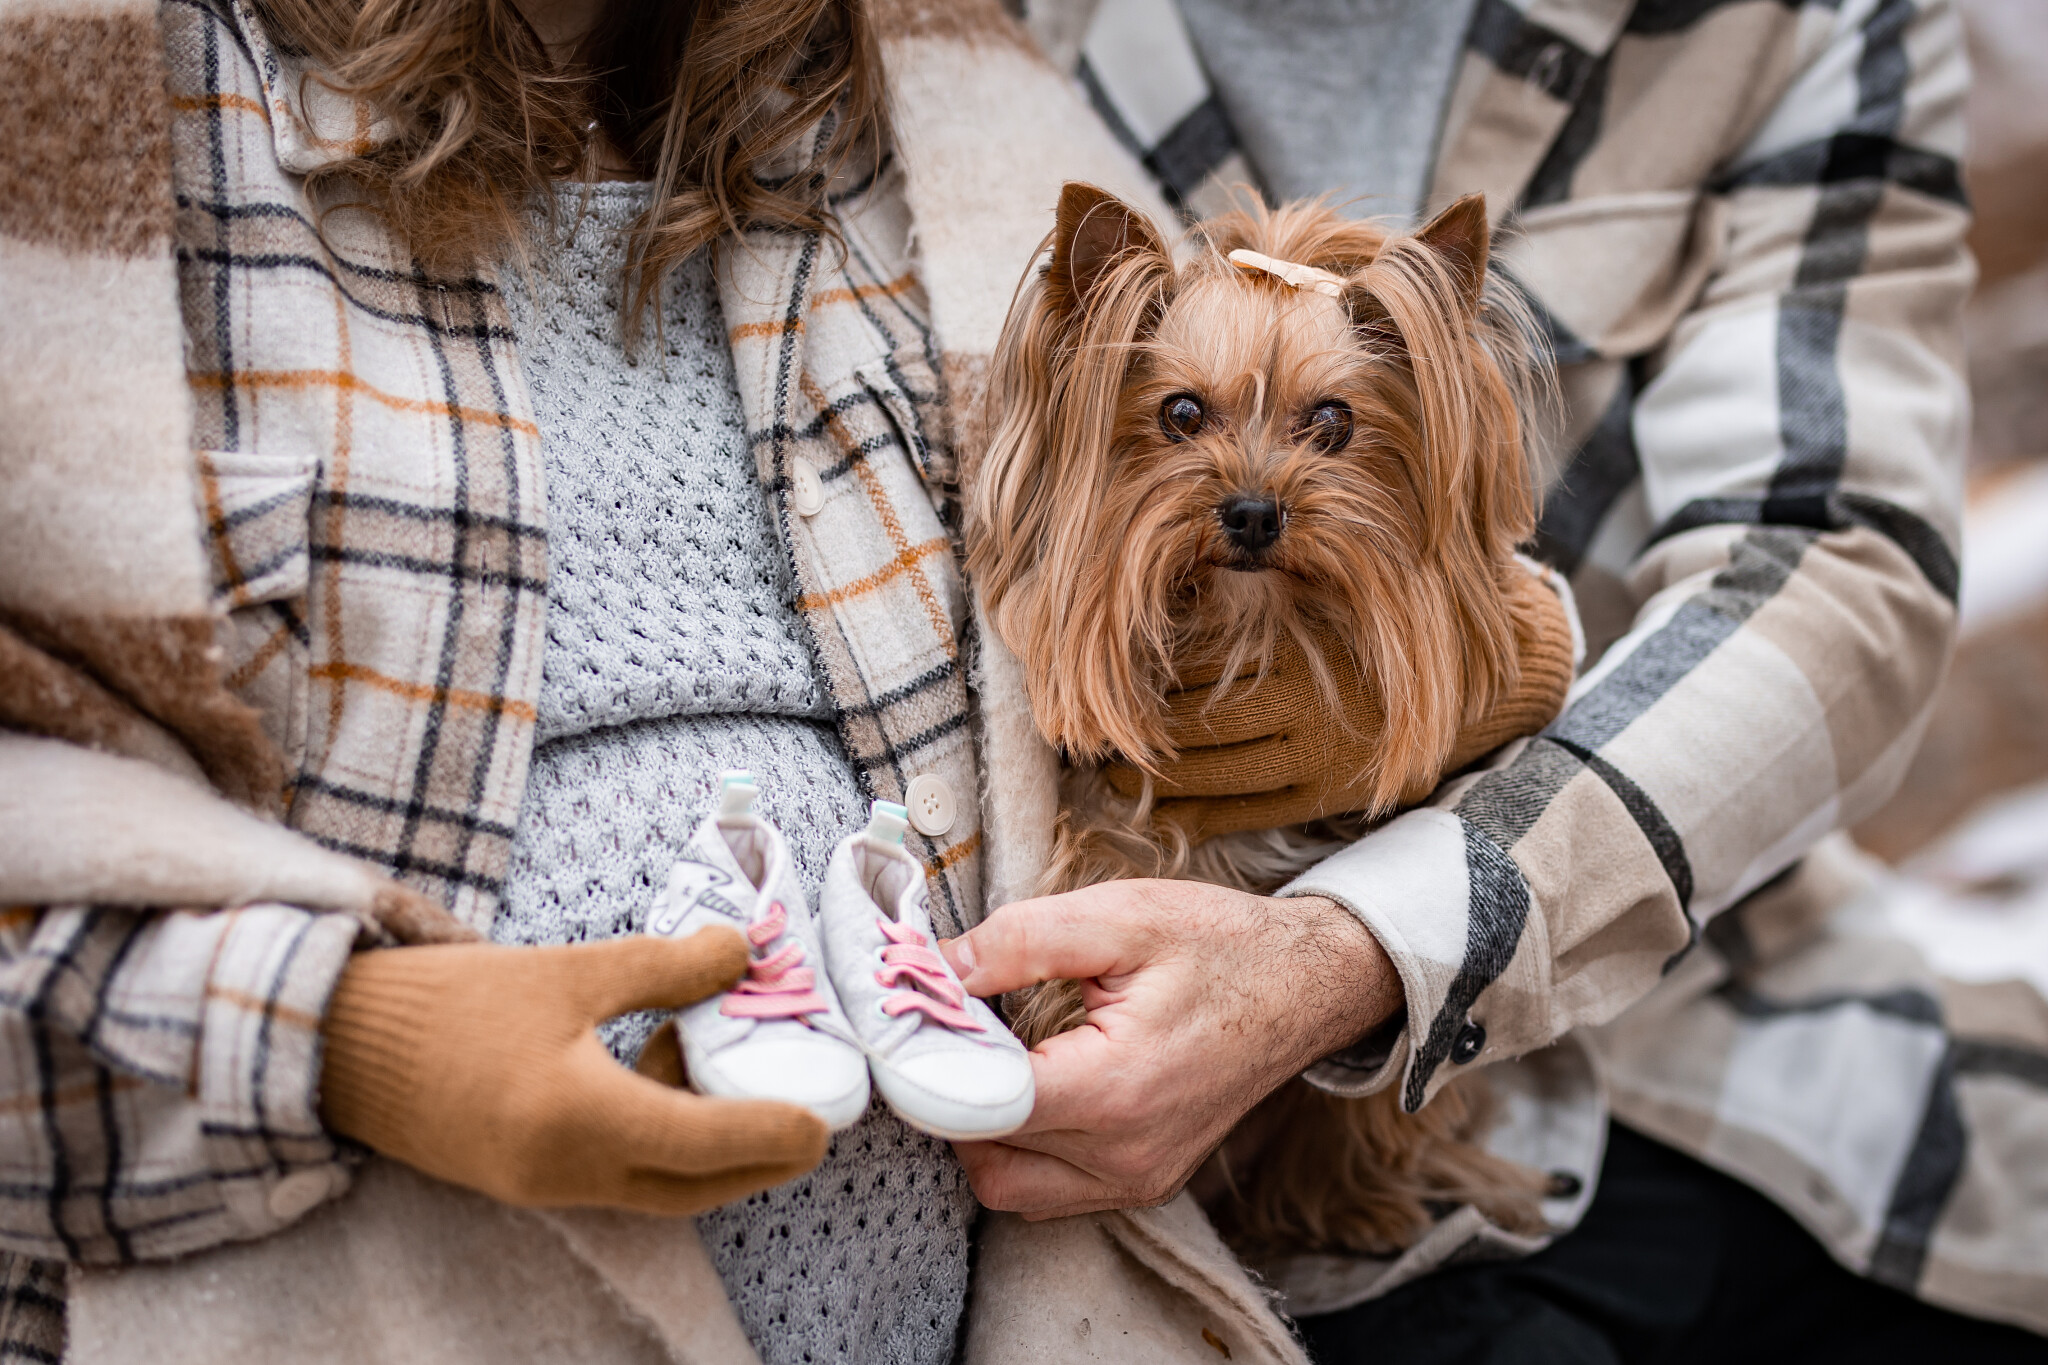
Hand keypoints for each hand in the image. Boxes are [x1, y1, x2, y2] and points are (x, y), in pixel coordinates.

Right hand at [319, 929, 828, 1215]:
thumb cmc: (447, 1002)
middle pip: (693, 1186)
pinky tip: (659, 1068)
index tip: (822, 1121)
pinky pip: (618, 1176)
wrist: (334, 1044)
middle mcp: (567, 1172)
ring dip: (707, 1145)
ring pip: (658, 1186)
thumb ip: (663, 968)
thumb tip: (745, 949)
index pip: (703, 1144)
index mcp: (578, 1119)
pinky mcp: (526, 1180)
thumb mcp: (566, 971)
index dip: (771, 1133)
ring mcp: (544, 1186)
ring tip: (728, 1065)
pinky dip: (658, 1140)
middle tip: (806, 1115)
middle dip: (758, 1157)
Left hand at [939, 882, 1398, 1217]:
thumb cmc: (1218, 945)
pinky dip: (1021, 1150)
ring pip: (1006, 1186)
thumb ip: (1017, 941)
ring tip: (999, 1056)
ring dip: (982, 1130)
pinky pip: (1047, 1192)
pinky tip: (1035, 1086)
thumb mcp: (1118, 917)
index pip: (979, 1106)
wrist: (1307, 986)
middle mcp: (1124, 1155)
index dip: (932, 1062)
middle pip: (982, 1152)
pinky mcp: (1143, 1185)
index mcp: (1115, 1088)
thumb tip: (930, 966)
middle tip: (956, 1029)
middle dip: (952, 1093)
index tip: (913, 1019)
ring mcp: (1137, 1180)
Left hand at [1108, 566, 1574, 840]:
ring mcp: (1309, 761)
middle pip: (1183, 726)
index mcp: (1290, 649)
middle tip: (1077, 732)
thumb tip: (1158, 587)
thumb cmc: (1377, 624)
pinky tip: (1157, 803)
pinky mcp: (1320, 798)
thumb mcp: (1316, 592)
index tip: (1084, 678)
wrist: (1468, 685)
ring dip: (1146, 776)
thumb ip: (1244, 595)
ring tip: (1102, 769)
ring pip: (1202, 777)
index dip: (1127, 677)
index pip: (1183, 668)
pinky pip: (1236, 814)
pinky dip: (1189, 811)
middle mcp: (1297, 709)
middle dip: (1126, 733)